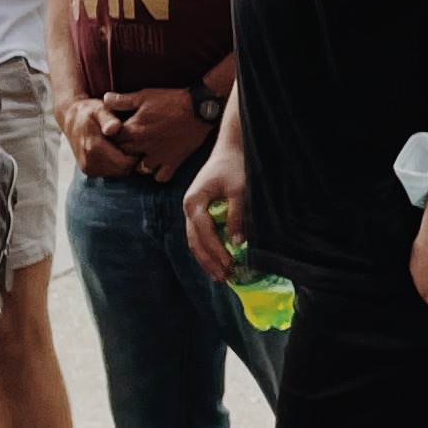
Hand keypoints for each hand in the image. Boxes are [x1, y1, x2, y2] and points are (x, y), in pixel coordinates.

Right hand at [58, 92, 133, 178]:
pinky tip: (117, 149)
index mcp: (94, 149)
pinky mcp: (89, 171)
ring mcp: (89, 169)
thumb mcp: (99, 109)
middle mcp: (90, 164)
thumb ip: (107, 119)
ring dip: (125, 161)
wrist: (71, 119)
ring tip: (125, 144)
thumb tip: (114, 128)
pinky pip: (111, 172)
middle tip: (134, 141)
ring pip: (119, 172)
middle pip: (124, 169)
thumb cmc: (90, 111)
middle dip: (132, 157)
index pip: (127, 162)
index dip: (136, 152)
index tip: (138, 139)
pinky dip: (116, 163)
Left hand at [106, 85, 206, 180]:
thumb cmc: (171, 100)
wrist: (199, 109)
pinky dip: (159, 173)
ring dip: (140, 163)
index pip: (113, 139)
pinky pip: (160, 177)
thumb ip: (123, 100)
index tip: (121, 132)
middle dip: (126, 149)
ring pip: (141, 169)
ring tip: (146, 153)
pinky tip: (160, 163)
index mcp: (133, 130)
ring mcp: (158, 157)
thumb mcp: (145, 95)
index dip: (115, 136)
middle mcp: (143, 146)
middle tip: (133, 142)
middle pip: (125, 155)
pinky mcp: (173, 162)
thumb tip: (104, 99)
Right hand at [182, 135, 245, 277]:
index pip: (203, 233)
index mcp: (194, 201)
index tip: (229, 264)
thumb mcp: (239, 190)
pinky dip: (207, 248)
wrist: (228, 150)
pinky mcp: (198, 211)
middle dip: (208, 261)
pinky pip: (199, 234)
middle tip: (223, 277)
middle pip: (194, 241)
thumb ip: (237, 215)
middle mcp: (188, 207)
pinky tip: (216, 260)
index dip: (216, 250)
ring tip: (219, 275)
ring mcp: (191, 210)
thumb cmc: (234, 167)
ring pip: (194, 240)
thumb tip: (238, 241)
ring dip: (206, 258)